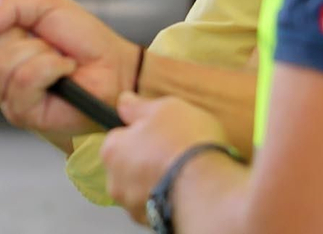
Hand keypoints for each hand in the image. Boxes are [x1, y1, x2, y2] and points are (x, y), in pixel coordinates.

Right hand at [0, 0, 139, 139]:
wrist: (117, 66)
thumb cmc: (85, 39)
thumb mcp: (45, 5)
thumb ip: (7, 6)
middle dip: (15, 38)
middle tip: (40, 42)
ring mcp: (8, 98)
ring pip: (0, 65)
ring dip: (38, 53)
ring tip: (56, 58)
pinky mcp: (24, 114)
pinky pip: (23, 80)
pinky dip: (49, 67)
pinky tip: (64, 72)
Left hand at [100, 94, 230, 222]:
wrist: (211, 190)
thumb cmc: (185, 147)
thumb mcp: (164, 108)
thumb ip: (139, 106)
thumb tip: (124, 102)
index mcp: (111, 151)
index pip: (118, 138)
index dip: (141, 134)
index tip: (159, 135)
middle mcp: (116, 182)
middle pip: (129, 167)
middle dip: (148, 161)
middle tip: (175, 154)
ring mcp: (134, 207)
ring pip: (144, 190)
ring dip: (159, 183)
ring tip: (186, 175)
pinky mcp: (155, 225)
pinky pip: (160, 208)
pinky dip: (171, 201)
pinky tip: (189, 192)